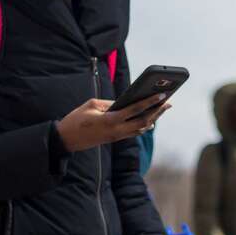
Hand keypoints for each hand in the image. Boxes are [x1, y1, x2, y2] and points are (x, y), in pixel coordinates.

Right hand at [55, 95, 171, 152]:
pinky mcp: (115, 139)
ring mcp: (117, 136)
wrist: (67, 139)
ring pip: (141, 129)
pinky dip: (144, 125)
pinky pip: (134, 132)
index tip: (161, 95)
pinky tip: (149, 119)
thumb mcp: (91, 105)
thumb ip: (109, 103)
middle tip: (168, 103)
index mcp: (110, 120)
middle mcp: (117, 130)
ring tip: (162, 109)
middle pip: (143, 122)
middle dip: (157, 112)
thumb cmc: (76, 119)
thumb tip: (123, 103)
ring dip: (153, 119)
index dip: (149, 102)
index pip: (134, 110)